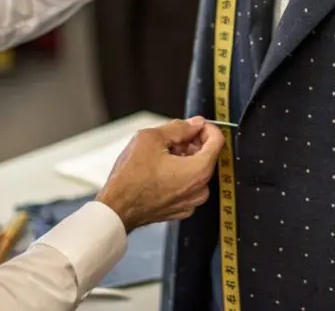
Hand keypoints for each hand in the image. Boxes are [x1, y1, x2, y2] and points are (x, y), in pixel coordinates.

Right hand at [96, 117, 224, 230]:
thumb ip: (178, 127)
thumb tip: (194, 124)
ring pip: (196, 170)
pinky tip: (160, 171)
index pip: (217, 140)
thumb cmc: (130, 179)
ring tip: (162, 155)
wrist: (116, 208)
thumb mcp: (151, 138)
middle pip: (207, 155)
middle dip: (191, 143)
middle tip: (172, 139)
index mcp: (199, 170)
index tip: (195, 125)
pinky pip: (187, 186)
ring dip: (184, 159)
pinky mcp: (181, 209)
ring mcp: (191, 202)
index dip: (206, 127)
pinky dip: (179, 175)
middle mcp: (200, 189)